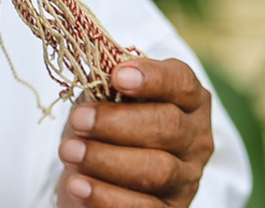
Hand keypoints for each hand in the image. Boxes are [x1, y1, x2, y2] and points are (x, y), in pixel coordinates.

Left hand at [56, 59, 214, 206]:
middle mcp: (195, 140)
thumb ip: (108, 85)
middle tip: (78, 121)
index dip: (153, 78)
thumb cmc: (107, 129)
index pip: (182, 83)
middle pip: (168, 126)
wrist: (100, 179)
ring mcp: (185, 180)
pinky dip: (106, 196)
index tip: (117, 76)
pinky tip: (78, 184)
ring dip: (106, 159)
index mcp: (188, 102)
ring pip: (156, 169)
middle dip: (117, 122)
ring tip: (69, 152)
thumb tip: (96, 69)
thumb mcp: (108, 101)